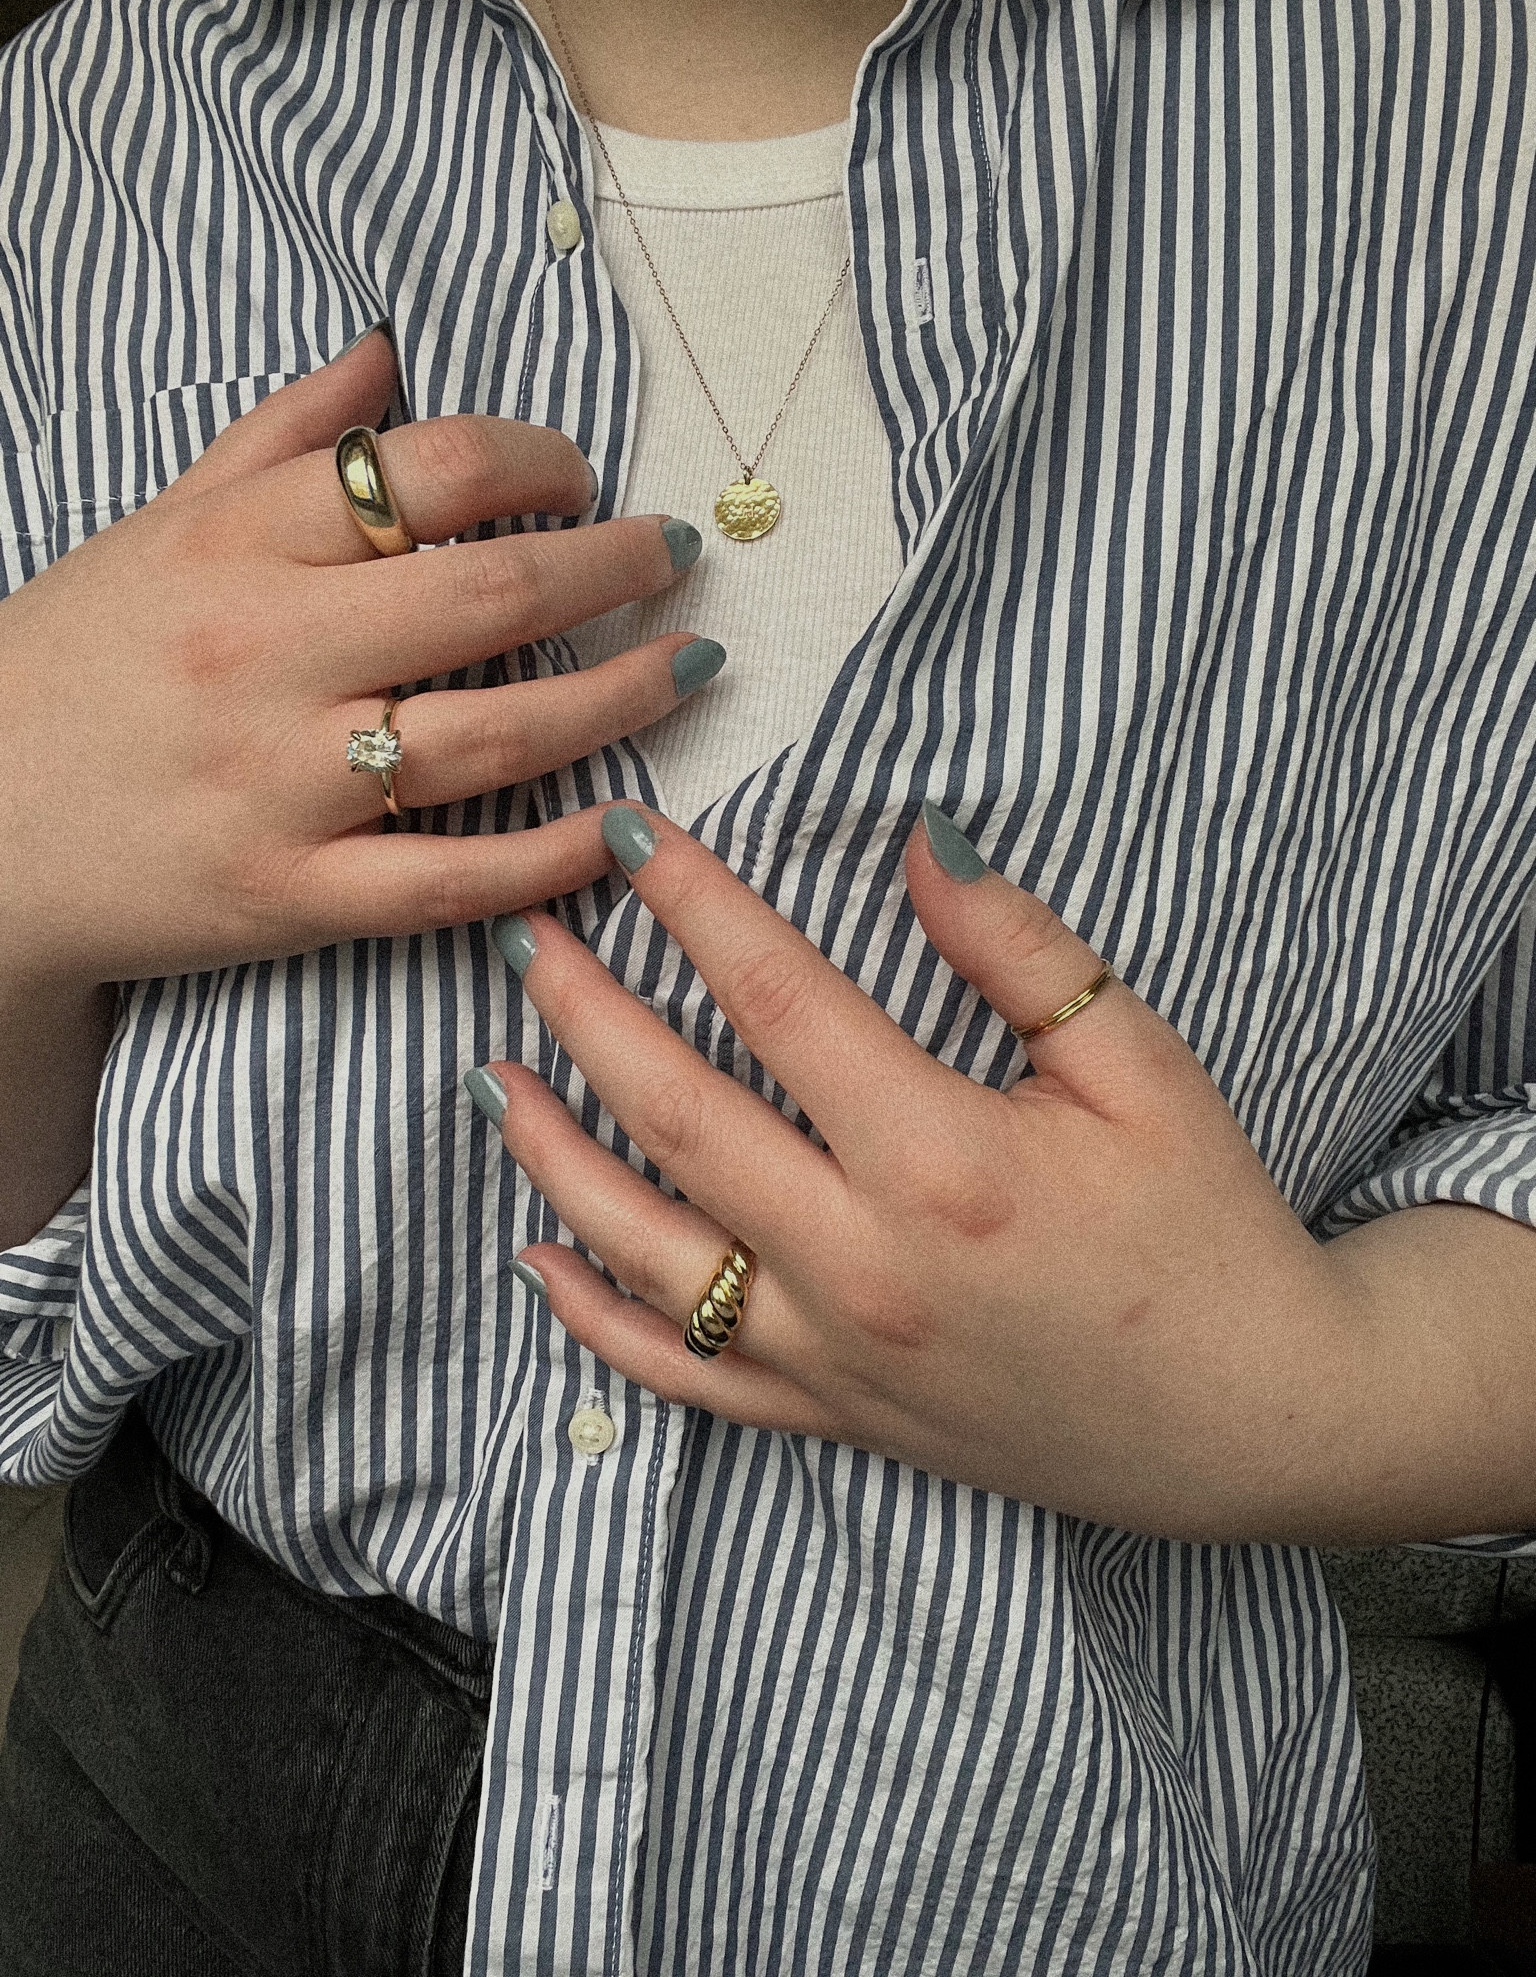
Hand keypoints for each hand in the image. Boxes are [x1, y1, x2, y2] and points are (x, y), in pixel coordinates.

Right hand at [0, 327, 715, 993]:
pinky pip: (453, 879)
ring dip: (618, 698)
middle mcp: (267, 656)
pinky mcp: (295, 896)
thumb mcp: (156, 528)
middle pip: (491, 597)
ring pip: (495, 737)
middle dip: (614, 569)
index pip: (430, 472)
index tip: (582, 478)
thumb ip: (279, 439)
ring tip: (686, 668)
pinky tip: (619, 825)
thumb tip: (391, 355)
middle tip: (674, 557)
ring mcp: (284, 786)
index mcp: (237, 545)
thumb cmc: (73, 667)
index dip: (539, 463)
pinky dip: (551, 856)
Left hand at [471, 801, 1370, 1541]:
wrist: (1251, 1417)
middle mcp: (863, 1262)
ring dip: (552, 1153)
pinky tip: (541, 1254)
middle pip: (677, 1113)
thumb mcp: (1142, 1068)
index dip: (693, 906)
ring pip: (645, 1246)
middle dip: (584, 1012)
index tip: (624, 836)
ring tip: (489, 1072)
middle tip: (524, 932)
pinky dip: (595, 1319)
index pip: (777, 1001)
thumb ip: (1020, 953)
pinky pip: (682, 1374)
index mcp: (943, 1159)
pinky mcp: (833, 1417)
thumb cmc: (1207, 1227)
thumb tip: (919, 841)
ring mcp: (834, 1353)